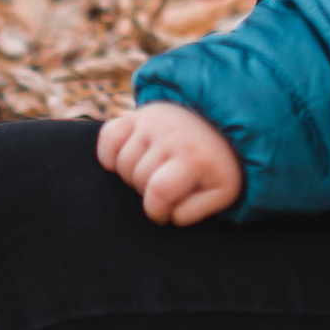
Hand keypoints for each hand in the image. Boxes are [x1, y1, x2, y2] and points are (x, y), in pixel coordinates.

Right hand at [97, 103, 243, 225]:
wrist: (219, 123)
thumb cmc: (215, 166)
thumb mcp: (221, 192)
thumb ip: (195, 211)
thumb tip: (168, 214)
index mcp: (194, 157)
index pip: (159, 192)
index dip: (157, 211)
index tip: (166, 212)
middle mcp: (172, 135)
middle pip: (138, 178)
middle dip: (146, 192)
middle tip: (164, 187)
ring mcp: (152, 121)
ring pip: (122, 162)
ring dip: (132, 176)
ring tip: (152, 173)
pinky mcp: (138, 114)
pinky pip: (108, 136)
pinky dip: (110, 154)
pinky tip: (130, 159)